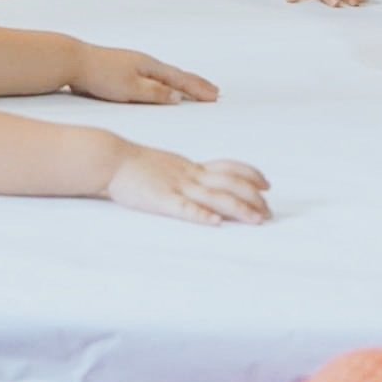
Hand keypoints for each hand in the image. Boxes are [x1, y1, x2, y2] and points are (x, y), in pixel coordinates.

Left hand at [74, 48, 219, 103]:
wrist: (74, 61)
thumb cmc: (101, 75)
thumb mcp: (130, 89)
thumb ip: (155, 94)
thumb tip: (178, 97)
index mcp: (150, 67)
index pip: (181, 80)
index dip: (198, 89)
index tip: (215, 96)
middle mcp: (145, 63)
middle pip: (177, 75)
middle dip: (196, 84)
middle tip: (213, 91)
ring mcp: (135, 65)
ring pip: (165, 75)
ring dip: (182, 82)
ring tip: (192, 88)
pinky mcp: (124, 69)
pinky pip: (153, 76)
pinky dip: (166, 81)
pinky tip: (161, 84)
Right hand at [104, 146, 270, 224]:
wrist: (111, 159)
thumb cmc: (136, 164)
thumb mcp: (168, 165)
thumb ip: (185, 173)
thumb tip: (201, 181)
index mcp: (191, 167)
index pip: (229, 167)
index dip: (251, 174)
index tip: (267, 184)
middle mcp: (189, 175)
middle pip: (230, 183)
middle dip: (253, 198)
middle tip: (269, 211)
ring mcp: (177, 187)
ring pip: (215, 196)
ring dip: (239, 208)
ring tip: (257, 219)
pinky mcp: (161, 200)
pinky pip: (185, 208)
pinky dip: (202, 215)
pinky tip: (216, 222)